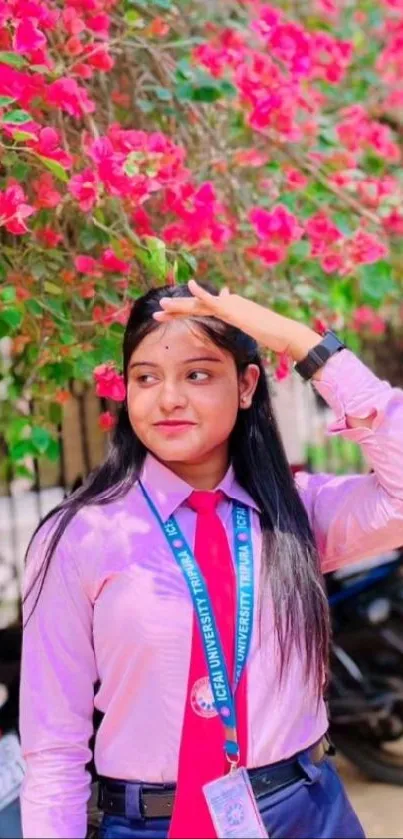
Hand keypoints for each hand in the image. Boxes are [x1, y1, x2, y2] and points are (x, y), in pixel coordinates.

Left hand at [154, 280, 320, 360]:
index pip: (203, 309)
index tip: (169, 314)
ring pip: (199, 304)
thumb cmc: (272, 334)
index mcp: (230, 308)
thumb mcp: (252, 328)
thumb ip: (241, 322)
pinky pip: (214, 301)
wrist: (285, 334)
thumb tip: (236, 317)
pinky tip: (190, 287)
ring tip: (162, 306)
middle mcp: (228, 303)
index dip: (184, 311)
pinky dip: (201, 294)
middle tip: (158, 311)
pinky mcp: (234, 310)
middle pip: (197, 305)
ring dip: (179, 305)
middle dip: (176, 308)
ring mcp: (230, 305)